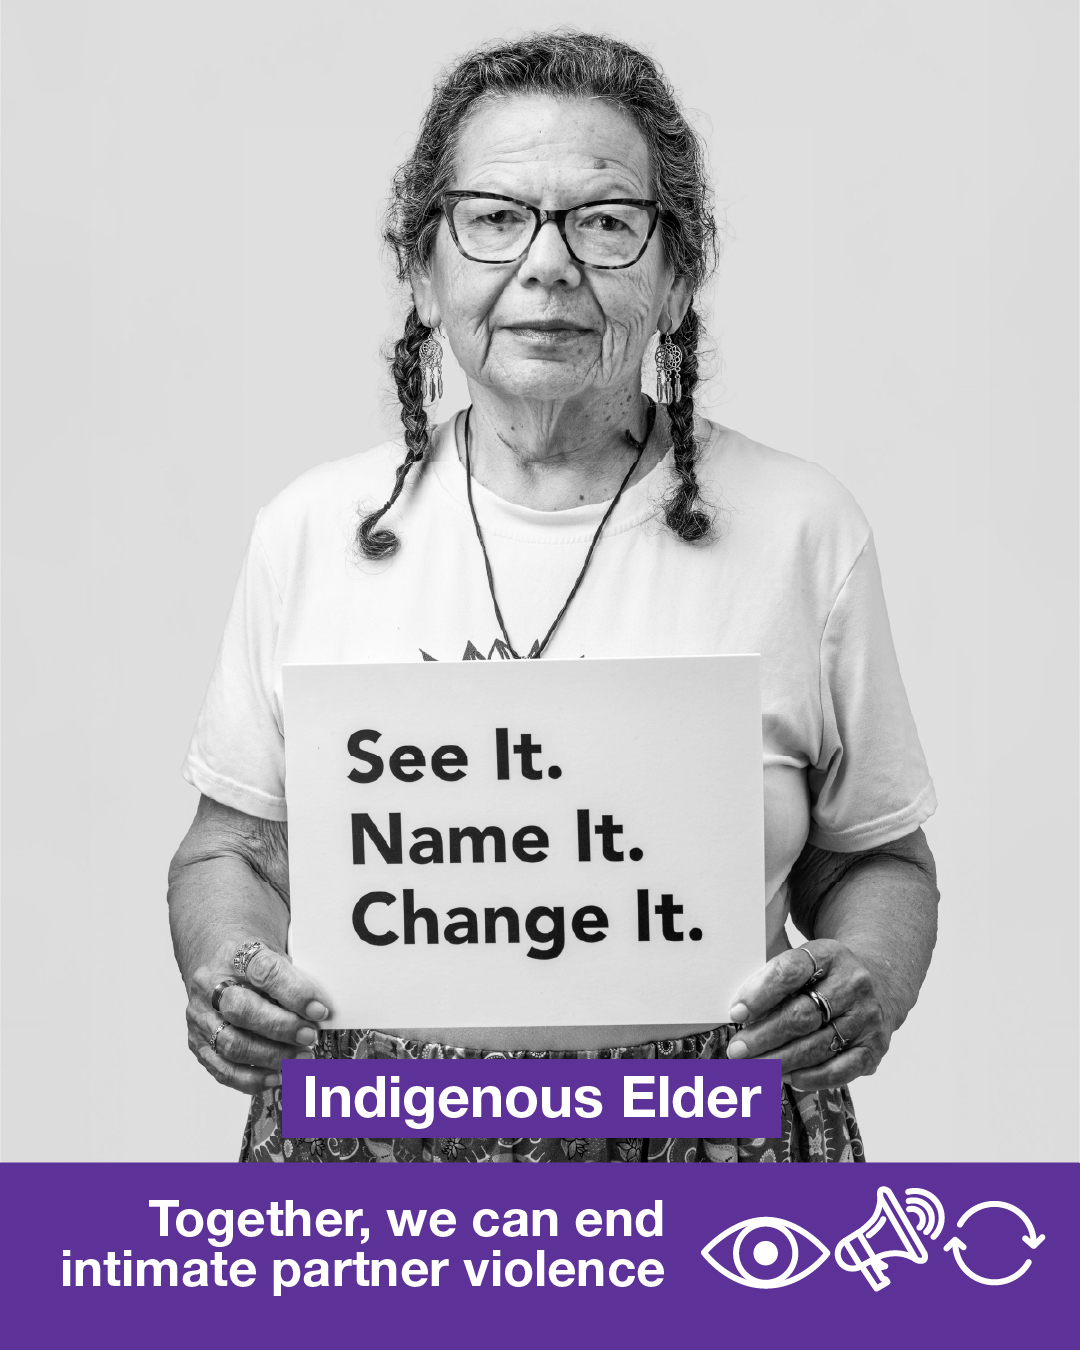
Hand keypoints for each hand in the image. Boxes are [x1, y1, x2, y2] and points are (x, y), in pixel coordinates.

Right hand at [186, 944, 330, 1093]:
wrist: (214, 958)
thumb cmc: (249, 960)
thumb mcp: (274, 951)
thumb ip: (294, 978)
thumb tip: (318, 1012)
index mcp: (232, 954)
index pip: (263, 971)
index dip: (294, 993)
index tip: (319, 1010)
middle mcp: (210, 985)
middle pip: (241, 1010)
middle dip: (281, 1028)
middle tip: (309, 1036)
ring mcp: (201, 1016)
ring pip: (232, 1044)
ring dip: (271, 1057)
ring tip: (300, 1058)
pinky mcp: (199, 1043)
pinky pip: (223, 1069)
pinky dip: (253, 1078)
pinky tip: (278, 1075)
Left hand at [725, 940, 892, 1090]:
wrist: (879, 982)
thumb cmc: (826, 976)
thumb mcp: (804, 962)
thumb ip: (773, 982)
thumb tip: (740, 1015)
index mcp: (829, 955)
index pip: (790, 972)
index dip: (760, 994)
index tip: (736, 1013)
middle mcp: (853, 984)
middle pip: (802, 1015)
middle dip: (764, 1036)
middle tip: (737, 1050)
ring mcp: (866, 1017)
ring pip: (817, 1046)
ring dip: (779, 1061)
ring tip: (753, 1068)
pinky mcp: (873, 1047)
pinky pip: (840, 1069)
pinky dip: (811, 1078)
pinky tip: (787, 1077)